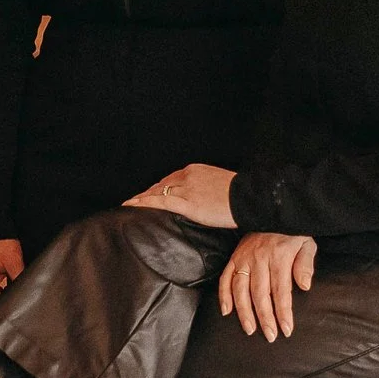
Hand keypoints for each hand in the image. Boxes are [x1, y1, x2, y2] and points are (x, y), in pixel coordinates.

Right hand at [0, 238, 24, 307]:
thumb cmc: (1, 241)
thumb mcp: (15, 262)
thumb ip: (20, 281)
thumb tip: (28, 295)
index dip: (8, 313)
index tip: (20, 312)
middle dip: (7, 306)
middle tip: (22, 302)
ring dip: (3, 298)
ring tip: (16, 293)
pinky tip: (10, 287)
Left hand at [123, 163, 237, 227]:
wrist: (249, 198)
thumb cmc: (240, 195)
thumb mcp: (219, 185)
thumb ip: (207, 189)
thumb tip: (204, 199)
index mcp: (195, 170)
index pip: (171, 178)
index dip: (158, 187)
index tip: (150, 193)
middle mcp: (187, 176)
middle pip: (161, 184)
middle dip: (147, 193)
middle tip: (134, 201)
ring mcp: (186, 189)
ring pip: (157, 192)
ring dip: (141, 199)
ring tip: (129, 204)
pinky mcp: (187, 203)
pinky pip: (160, 202)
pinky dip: (144, 203)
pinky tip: (133, 206)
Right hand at [218, 231, 316, 340]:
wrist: (273, 210)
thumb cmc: (293, 231)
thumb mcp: (307, 243)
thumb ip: (305, 265)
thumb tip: (304, 286)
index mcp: (279, 257)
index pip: (281, 291)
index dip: (283, 312)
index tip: (286, 329)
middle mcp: (259, 259)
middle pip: (260, 294)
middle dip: (265, 318)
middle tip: (269, 336)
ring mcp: (244, 258)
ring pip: (241, 289)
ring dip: (244, 312)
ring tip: (250, 329)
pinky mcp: (234, 257)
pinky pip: (225, 278)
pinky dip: (224, 295)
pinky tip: (226, 311)